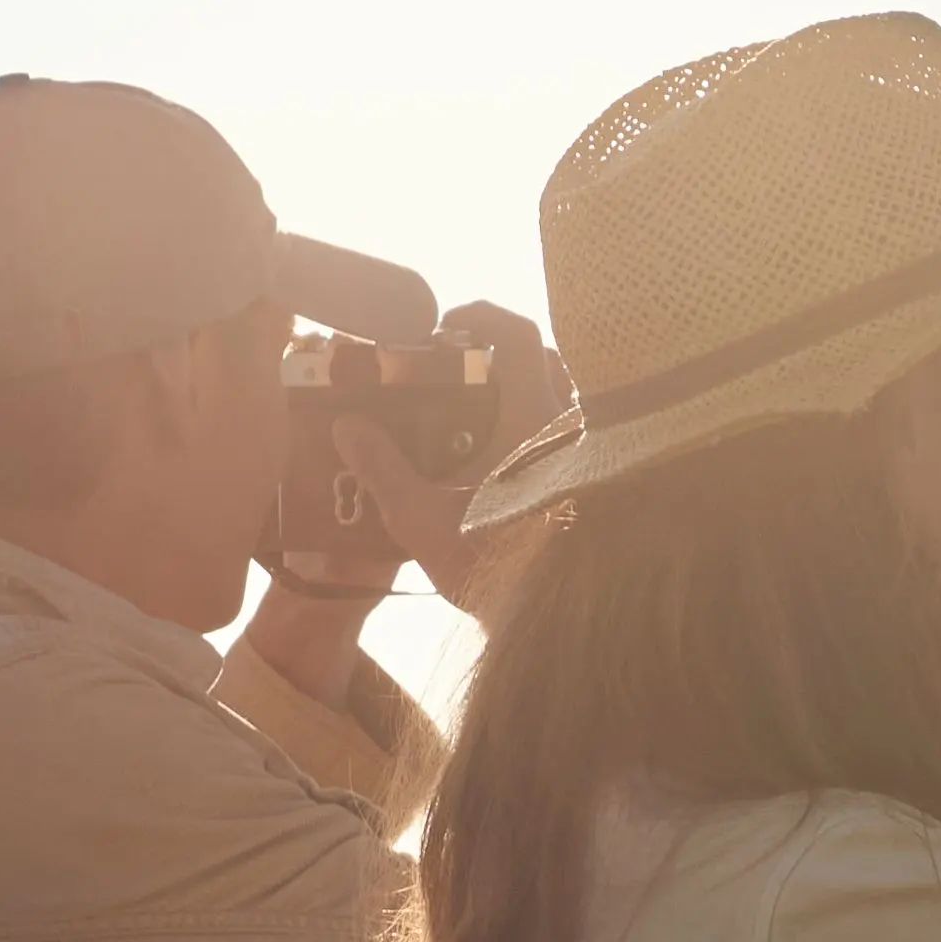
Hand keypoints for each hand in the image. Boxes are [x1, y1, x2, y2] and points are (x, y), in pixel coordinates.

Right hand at [324, 303, 561, 620]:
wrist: (556, 626)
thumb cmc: (494, 568)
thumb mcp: (423, 520)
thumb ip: (383, 468)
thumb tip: (346, 426)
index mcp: (536, 420)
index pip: (518, 333)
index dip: (481, 315)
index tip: (446, 327)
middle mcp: (573, 431)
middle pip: (546, 362)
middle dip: (503, 361)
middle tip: (459, 377)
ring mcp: (590, 462)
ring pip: (563, 404)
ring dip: (524, 399)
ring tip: (477, 422)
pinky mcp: (594, 493)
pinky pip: (570, 445)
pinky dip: (539, 440)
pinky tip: (502, 469)